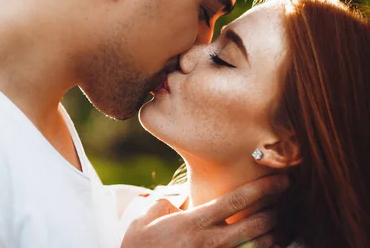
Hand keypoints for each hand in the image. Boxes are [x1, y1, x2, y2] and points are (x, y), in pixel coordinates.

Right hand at [120, 175, 288, 247]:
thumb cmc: (137, 244)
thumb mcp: (146, 216)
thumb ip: (167, 200)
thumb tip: (181, 194)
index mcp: (193, 222)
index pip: (235, 201)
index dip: (262, 189)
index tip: (280, 180)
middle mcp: (208, 242)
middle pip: (255, 225)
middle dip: (276, 211)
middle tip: (284, 200)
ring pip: (257, 247)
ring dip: (274, 235)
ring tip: (280, 224)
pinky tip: (265, 243)